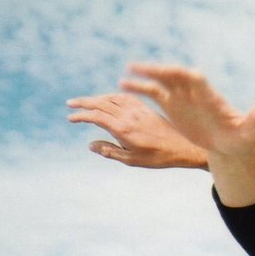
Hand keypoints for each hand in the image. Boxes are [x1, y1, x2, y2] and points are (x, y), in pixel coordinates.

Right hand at [67, 92, 209, 168]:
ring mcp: (138, 110)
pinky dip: (113, 95)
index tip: (71, 118)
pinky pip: (126, 97)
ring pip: (112, 98)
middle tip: (70, 104)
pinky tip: (109, 98)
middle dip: (83, 103)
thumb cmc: (158, 158)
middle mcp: (129, 116)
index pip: (96, 116)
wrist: (184, 148)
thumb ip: (110, 151)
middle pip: (101, 103)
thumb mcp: (132, 160)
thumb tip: (90, 145)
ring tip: (86, 102)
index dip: (81, 116)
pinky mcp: (146, 108)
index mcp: (123, 129)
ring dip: (97, 98)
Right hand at [117, 63, 254, 159]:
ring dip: (145, 77)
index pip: (195, 79)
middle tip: (138, 68)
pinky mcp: (172, 105)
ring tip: (126, 76)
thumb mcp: (252, 130)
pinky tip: (124, 87)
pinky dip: (140, 89)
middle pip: (175, 74)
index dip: (184, 74)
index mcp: (210, 95)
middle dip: (159, 70)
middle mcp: (194, 91)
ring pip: (161, 81)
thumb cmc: (242, 137)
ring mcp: (181, 97)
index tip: (171, 70)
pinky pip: (154, 93)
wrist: (230, 145)